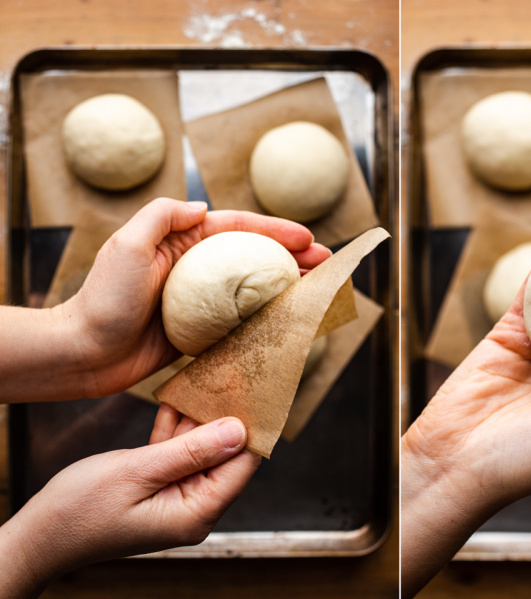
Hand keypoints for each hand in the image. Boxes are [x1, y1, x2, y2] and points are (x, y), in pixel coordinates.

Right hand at [0, 403, 259, 597]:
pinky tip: (174, 400)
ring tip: (205, 378)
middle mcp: (194, 508)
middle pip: (225, 455)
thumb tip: (239, 430)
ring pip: (201, 450)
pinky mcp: (161, 488)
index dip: (251, 426)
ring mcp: (177, 497)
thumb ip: (191, 451)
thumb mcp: (139, 472)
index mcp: (197, 513)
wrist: (38, 535)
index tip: (255, 389)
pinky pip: (178, 453)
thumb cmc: (81, 510)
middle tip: (229, 373)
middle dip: (224, 416)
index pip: (243, 465)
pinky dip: (175, 429)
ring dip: (197, 419)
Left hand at [65, 197, 330, 397]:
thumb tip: (203, 207)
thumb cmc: (102, 299)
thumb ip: (163, 217)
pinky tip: (289, 321)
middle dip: (293, 258)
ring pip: (254, 288)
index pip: (238, 229)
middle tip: (327, 264)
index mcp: (182, 243)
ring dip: (288, 288)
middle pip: (255, 257)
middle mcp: (195, 268)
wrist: (83, 353)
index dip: (275, 230)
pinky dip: (267, 318)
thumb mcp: (127, 245)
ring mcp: (200, 301)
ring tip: (319, 290)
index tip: (307, 238)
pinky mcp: (199, 331)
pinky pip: (241, 321)